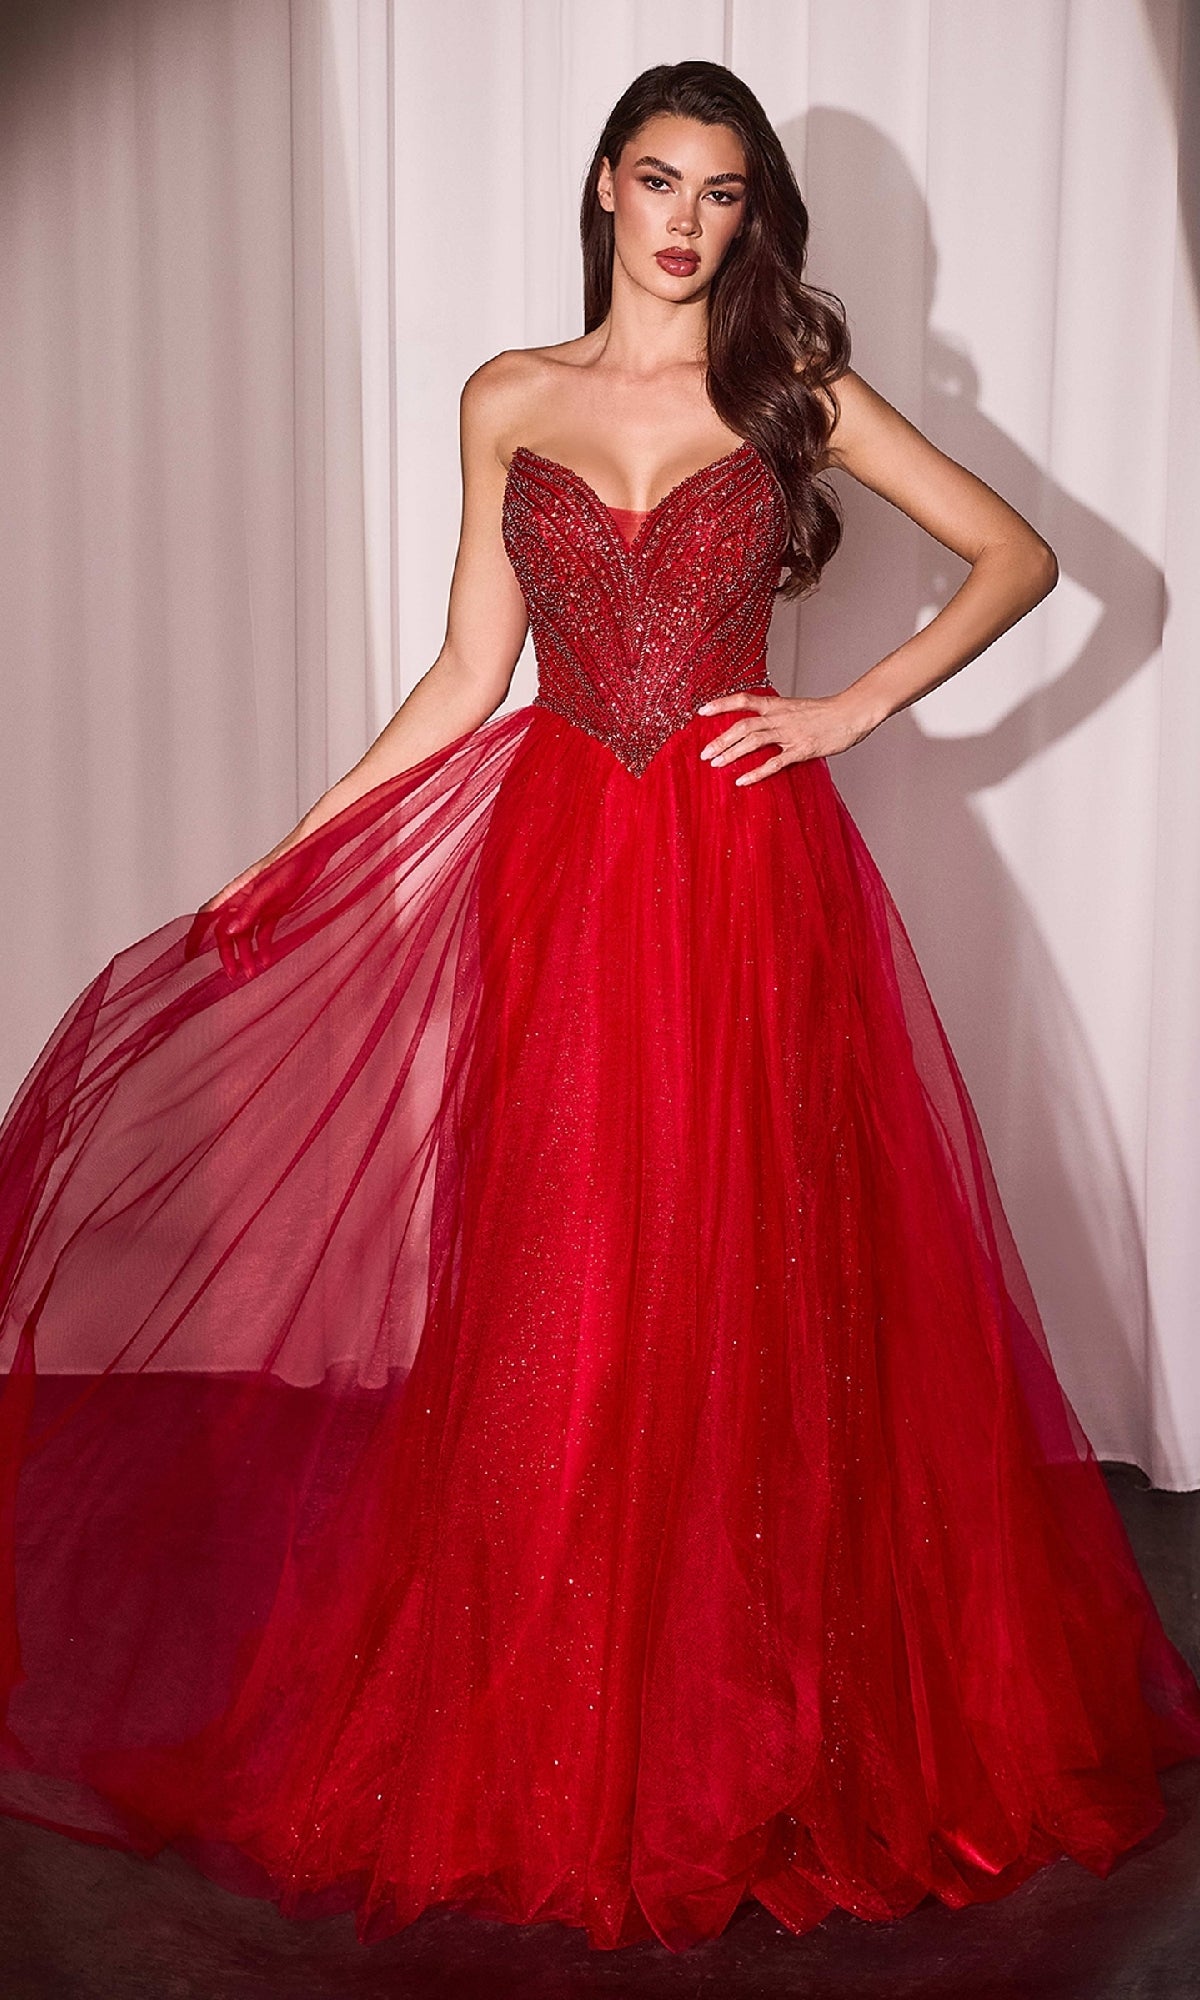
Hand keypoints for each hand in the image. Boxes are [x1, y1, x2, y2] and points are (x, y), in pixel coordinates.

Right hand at [184, 836, 328, 980]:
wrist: (315, 848)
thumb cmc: (291, 861)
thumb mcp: (269, 889)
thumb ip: (249, 911)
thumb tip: (228, 932)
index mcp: (236, 892)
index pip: (208, 916)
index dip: (196, 935)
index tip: (189, 955)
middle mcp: (244, 900)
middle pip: (228, 932)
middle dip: (228, 954)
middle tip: (233, 974)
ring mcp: (260, 905)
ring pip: (246, 935)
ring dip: (247, 955)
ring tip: (252, 973)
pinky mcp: (276, 908)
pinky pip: (264, 932)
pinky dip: (263, 947)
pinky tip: (267, 961)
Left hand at [696, 689, 881, 784]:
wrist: (853, 711)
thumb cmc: (827, 713)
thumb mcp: (797, 708)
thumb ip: (777, 715)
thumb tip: (760, 725)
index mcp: (777, 705)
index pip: (743, 700)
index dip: (721, 704)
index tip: (701, 711)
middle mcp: (780, 717)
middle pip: (743, 725)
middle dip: (721, 739)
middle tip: (704, 754)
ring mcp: (791, 733)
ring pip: (754, 741)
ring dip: (732, 753)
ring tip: (715, 764)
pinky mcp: (802, 749)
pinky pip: (775, 762)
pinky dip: (757, 772)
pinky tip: (742, 780)